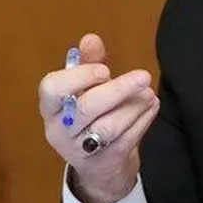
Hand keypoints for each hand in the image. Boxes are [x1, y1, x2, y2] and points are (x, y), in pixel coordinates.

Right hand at [38, 32, 158, 202]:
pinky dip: (143, 120)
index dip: (78, 77)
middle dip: (117, 90)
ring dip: (134, 106)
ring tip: (149, 93)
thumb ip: (89, 64)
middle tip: (144, 76)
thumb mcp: (86, 90)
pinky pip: (127, 139)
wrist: (99, 164)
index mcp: (51, 107)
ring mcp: (81, 149)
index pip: (51, 89)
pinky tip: (152, 106)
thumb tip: (91, 38)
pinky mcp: (105, 161)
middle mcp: (59, 129)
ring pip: (109, 127)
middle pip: (86, 108)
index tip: (105, 70)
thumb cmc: (91, 117)